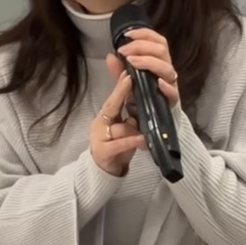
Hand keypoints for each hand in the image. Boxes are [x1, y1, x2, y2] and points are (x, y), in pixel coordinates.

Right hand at [90, 57, 146, 176]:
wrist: (103, 171)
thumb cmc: (116, 145)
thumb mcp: (123, 126)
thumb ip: (127, 112)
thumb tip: (133, 87)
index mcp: (105, 116)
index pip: (113, 98)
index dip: (120, 86)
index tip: (128, 72)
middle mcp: (100, 124)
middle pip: (111, 106)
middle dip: (121, 92)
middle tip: (130, 79)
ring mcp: (99, 138)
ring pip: (120, 127)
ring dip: (134, 129)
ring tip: (146, 133)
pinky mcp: (103, 152)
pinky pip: (121, 143)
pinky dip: (133, 141)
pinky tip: (144, 141)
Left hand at [116, 28, 179, 106]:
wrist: (151, 117)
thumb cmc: (141, 94)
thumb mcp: (127, 81)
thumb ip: (119, 69)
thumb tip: (110, 56)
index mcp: (159, 60)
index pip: (158, 41)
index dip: (145, 34)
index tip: (128, 35)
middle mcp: (166, 69)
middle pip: (162, 50)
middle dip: (141, 47)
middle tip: (124, 51)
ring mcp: (170, 84)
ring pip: (167, 68)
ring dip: (149, 62)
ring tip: (132, 62)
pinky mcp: (172, 100)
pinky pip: (173, 92)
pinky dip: (166, 86)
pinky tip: (158, 82)